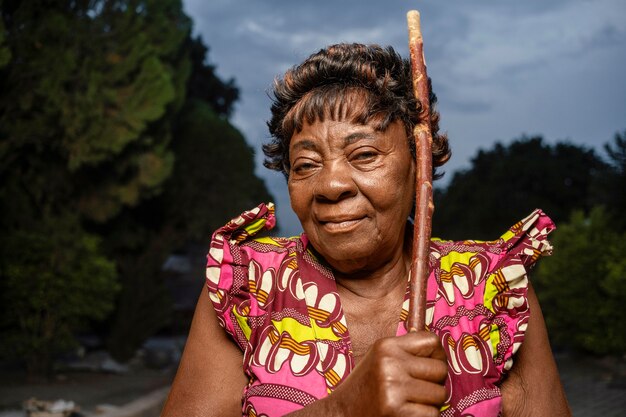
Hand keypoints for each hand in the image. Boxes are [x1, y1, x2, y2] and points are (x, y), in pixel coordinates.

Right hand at [330, 331, 447, 416]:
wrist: (342, 413)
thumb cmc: (366, 387)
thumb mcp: (380, 359)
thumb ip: (406, 352)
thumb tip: (441, 352)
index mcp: (386, 346)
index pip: (431, 341)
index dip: (438, 355)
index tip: (431, 366)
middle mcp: (389, 363)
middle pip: (440, 369)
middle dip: (436, 382)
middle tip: (419, 390)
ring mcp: (393, 388)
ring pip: (440, 394)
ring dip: (430, 402)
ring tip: (410, 403)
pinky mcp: (396, 411)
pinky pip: (432, 413)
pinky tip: (406, 414)